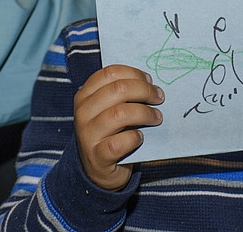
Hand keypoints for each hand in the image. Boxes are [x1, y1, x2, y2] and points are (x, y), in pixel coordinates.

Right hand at [73, 64, 163, 190]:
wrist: (97, 170)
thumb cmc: (110, 133)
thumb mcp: (109, 109)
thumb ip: (123, 95)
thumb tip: (151, 83)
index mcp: (85, 95)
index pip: (110, 73)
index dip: (134, 74)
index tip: (149, 80)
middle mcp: (83, 112)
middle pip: (118, 90)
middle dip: (144, 91)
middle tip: (159, 97)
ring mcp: (88, 134)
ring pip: (120, 114)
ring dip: (145, 113)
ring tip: (156, 117)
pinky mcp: (98, 156)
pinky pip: (120, 142)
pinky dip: (135, 137)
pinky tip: (141, 136)